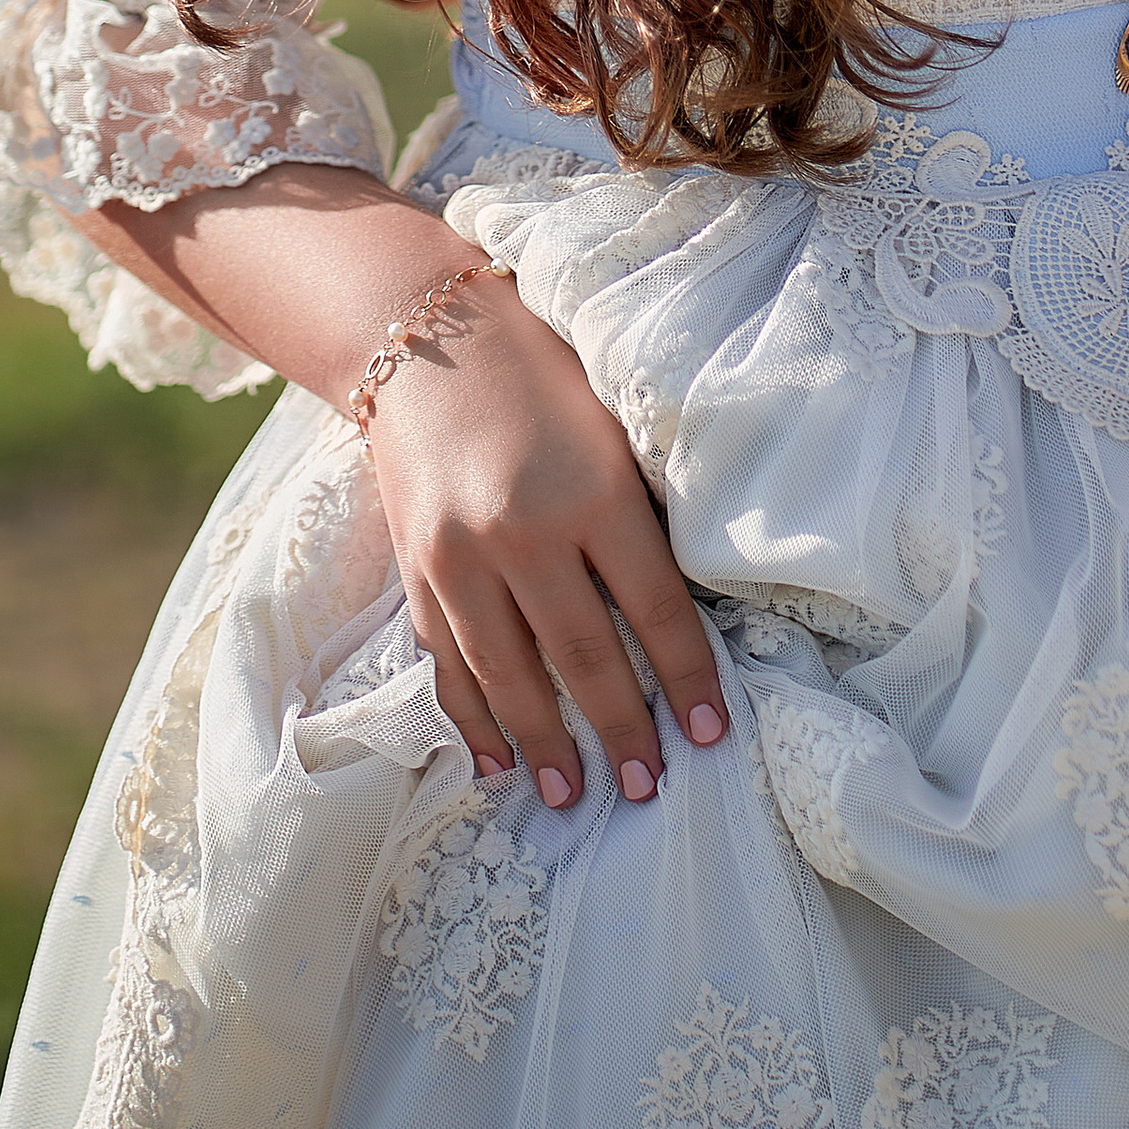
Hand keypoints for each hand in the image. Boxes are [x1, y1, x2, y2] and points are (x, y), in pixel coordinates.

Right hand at [363, 269, 729, 808]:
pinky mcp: (417, 570)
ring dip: (544, 744)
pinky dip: (473, 717)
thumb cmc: (542, 370)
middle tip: (647, 788)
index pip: (656, 609)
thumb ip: (642, 505)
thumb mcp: (613, 421)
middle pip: (585, 657)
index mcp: (593, 492)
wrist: (420, 331)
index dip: (688, 679)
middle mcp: (523, 534)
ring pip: (510, 675)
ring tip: (572, 797)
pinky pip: (448, 663)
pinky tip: (495, 760)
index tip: (712, 734)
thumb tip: (696, 596)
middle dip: (621, 730)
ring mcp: (460, 559)